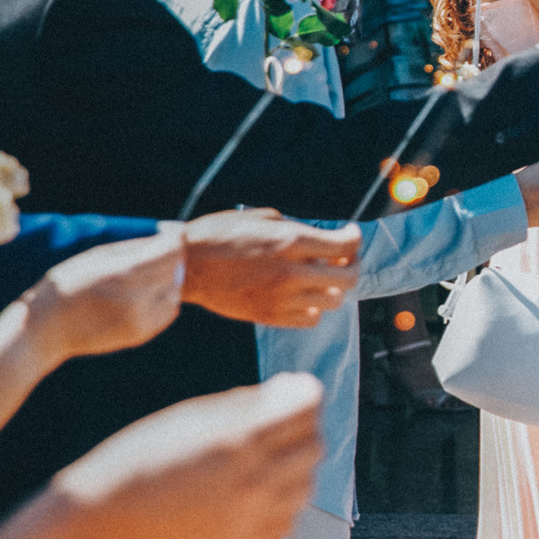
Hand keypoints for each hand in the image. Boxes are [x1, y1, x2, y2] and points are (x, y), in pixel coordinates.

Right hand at [20, 231, 184, 364]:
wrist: (46, 329)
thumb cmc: (67, 284)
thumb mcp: (96, 257)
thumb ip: (134, 248)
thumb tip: (166, 237)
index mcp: (125, 274)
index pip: (172, 252)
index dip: (172, 241)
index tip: (169, 237)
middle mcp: (138, 298)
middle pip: (176, 271)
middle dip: (167, 262)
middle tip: (146, 260)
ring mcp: (141, 320)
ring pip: (175, 292)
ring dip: (166, 283)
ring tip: (139, 281)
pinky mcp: (141, 335)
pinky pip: (169, 311)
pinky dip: (162, 301)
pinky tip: (139, 298)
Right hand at [51, 372, 322, 538]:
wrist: (103, 520)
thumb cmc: (140, 457)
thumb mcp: (190, 417)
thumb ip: (247, 404)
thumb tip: (291, 389)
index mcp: (239, 440)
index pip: (307, 406)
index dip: (305, 392)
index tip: (294, 389)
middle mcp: (254, 480)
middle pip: (314, 445)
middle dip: (305, 427)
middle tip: (281, 422)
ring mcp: (252, 516)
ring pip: (308, 484)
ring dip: (297, 466)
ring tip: (267, 457)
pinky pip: (288, 519)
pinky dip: (283, 501)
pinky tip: (256, 490)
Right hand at [179, 210, 361, 327]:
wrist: (184, 266)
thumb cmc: (218, 236)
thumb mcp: (261, 219)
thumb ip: (296, 228)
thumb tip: (320, 236)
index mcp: (292, 242)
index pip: (346, 245)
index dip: (354, 239)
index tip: (349, 236)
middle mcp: (293, 273)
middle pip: (349, 278)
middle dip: (352, 265)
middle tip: (343, 259)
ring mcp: (283, 298)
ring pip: (334, 301)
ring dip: (334, 288)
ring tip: (321, 278)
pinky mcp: (271, 317)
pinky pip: (311, 319)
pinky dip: (314, 308)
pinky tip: (303, 296)